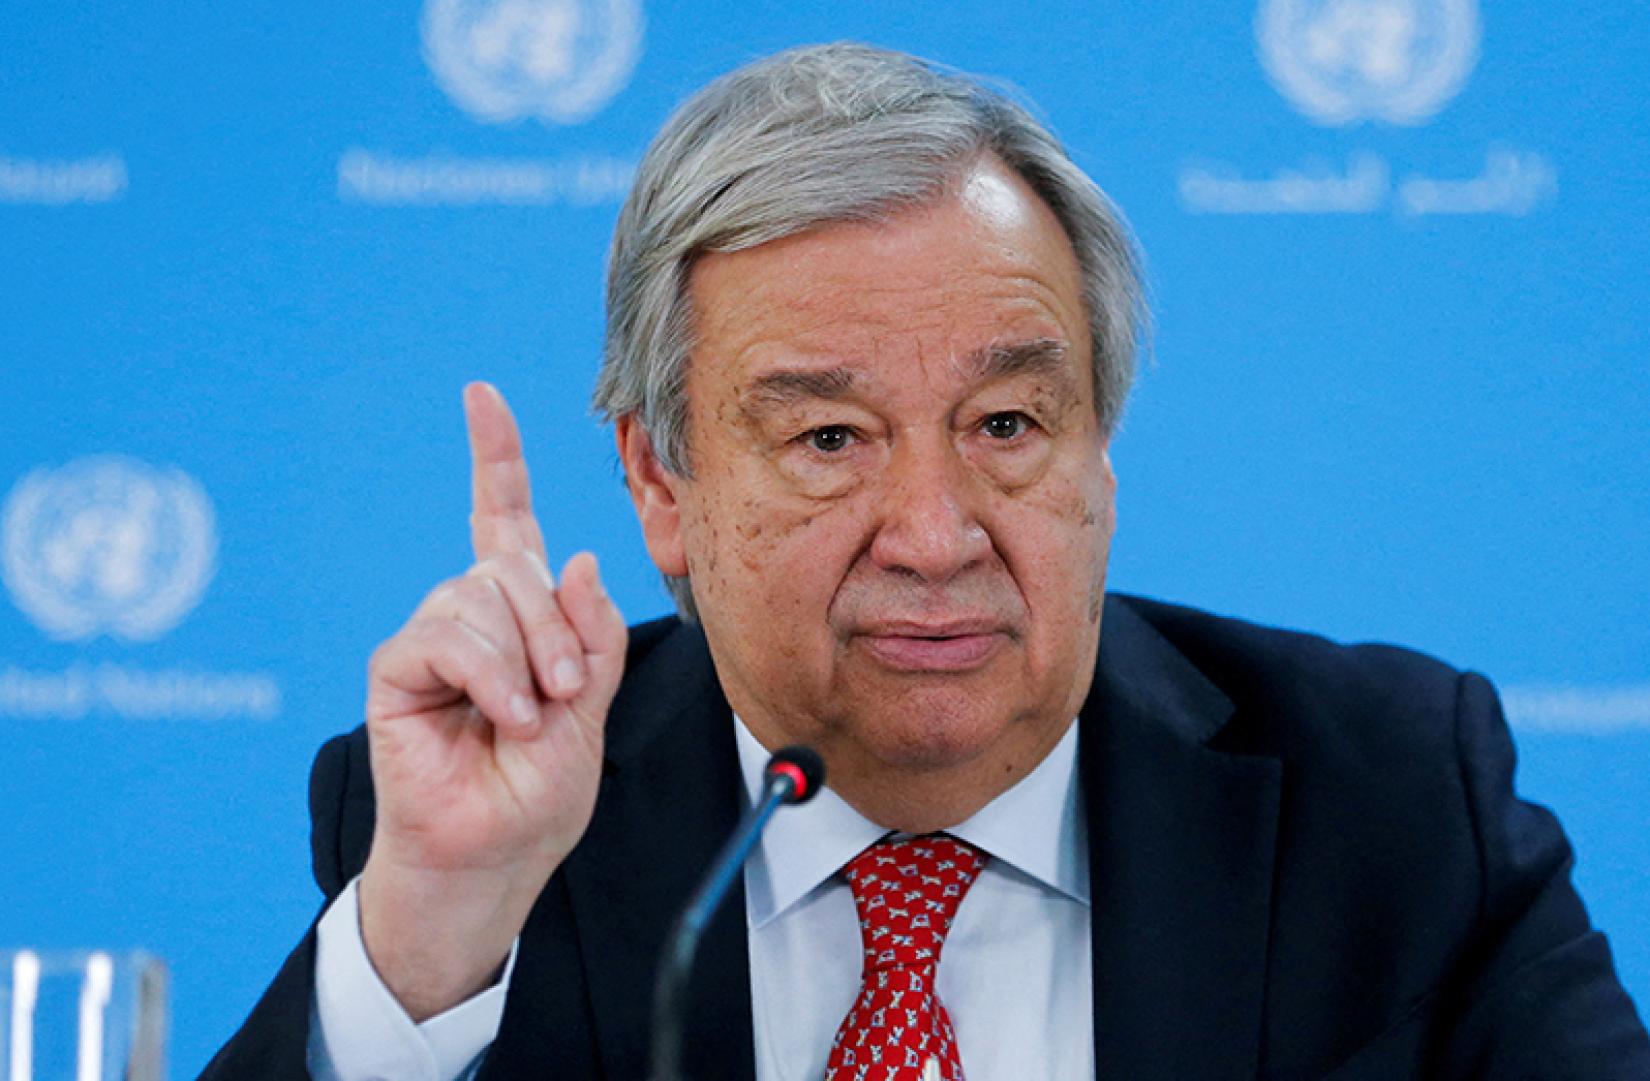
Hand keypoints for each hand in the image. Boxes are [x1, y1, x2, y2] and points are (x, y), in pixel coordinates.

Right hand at [356, 382, 626, 1019]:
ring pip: (482, 596)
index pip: (502, 517)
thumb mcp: (592, 708)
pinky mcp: (398, 669)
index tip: (480, 396)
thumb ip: (590, 633)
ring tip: (532, 718)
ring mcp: (432, 638)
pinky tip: (503, 718)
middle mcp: (472, 614)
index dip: (495, 457)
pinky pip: (445, 635)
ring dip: (524, 657)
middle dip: (555, 627)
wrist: (493, 856)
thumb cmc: (539, 791)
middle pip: (512, 564)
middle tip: (566, 692)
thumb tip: (576, 556)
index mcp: (520, 614)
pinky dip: (488, 674)